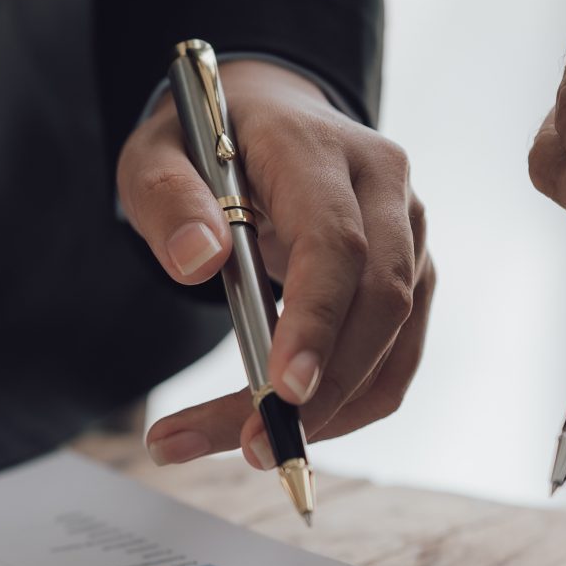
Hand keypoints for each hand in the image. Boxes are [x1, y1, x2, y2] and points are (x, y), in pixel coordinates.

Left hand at [120, 60, 432, 466]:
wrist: (264, 119)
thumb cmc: (204, 141)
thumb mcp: (154, 156)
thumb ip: (167, 200)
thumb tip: (198, 261)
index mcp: (321, 148)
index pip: (336, 242)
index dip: (315, 320)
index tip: (281, 389)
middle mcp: (385, 188)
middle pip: (378, 301)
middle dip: (323, 388)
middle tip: (252, 446)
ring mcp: (408, 234)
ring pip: (393, 342)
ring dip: (332, 411)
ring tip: (249, 446)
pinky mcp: (410, 277)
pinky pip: (393, 360)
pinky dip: (346, 406)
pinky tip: (287, 428)